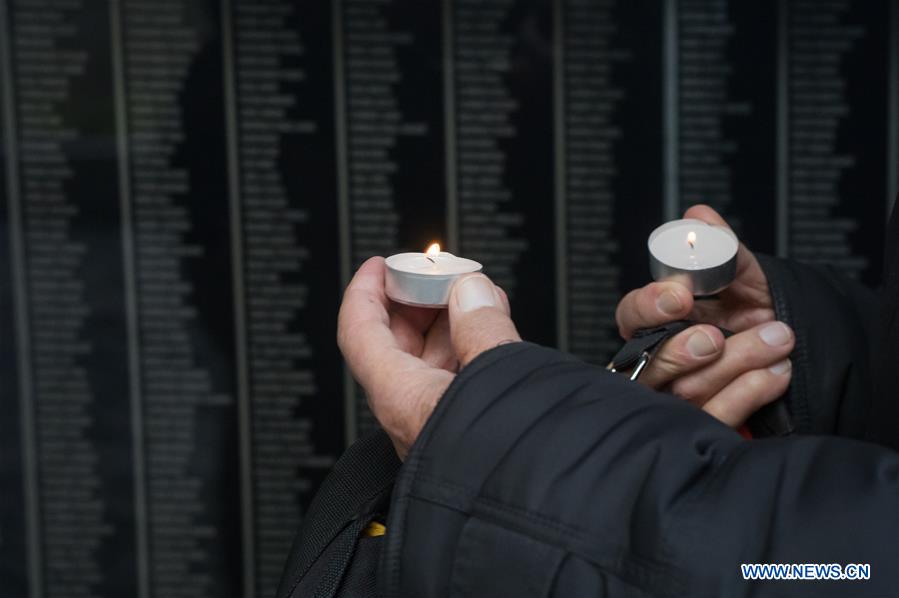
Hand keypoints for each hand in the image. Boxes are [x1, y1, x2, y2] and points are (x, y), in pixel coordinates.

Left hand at [338, 257, 519, 457]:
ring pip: (432, 357)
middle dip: (419, 300)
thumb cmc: (513, 462)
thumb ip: (481, 324)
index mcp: (402, 397)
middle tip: (443, 274)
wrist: (550, 519)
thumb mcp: (497, 371)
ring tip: (478, 293)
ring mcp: (442, 421)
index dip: (365, 291)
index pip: (359, 332)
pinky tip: (493, 326)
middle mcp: (414, 413)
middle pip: (397, 341)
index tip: (379, 264)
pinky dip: (473, 344)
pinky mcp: (470, 427)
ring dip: (451, 319)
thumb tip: (469, 291)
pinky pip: (460, 376)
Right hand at [614, 205, 793, 426]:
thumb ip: (723, 250)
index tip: (678, 294)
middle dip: (683, 348)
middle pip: (650, 363)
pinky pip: (715, 418)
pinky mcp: (706, 428)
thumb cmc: (759, 317)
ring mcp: (680, 401)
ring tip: (778, 338)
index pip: (631, 317)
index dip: (648, 307)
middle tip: (717, 334)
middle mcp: (660, 364)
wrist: (802, 357)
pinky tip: (777, 370)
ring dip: (737, 361)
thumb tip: (698, 217)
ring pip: (687, 390)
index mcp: (659, 323)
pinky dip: (749, 391)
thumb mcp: (747, 280)